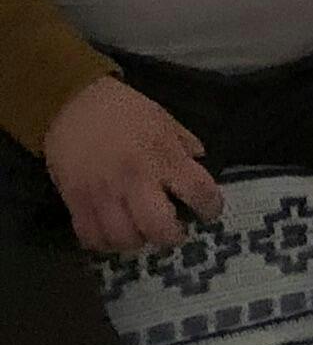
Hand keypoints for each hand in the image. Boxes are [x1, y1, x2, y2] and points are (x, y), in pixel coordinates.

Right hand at [43, 77, 225, 252]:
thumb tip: (200, 162)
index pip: (199, 192)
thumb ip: (184, 143)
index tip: (208, 212)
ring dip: (138, 241)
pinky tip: (112, 232)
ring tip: (141, 231)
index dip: (210, 208)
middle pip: (159, 228)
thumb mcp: (163, 119)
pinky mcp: (76, 202)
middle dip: (171, 237)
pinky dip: (105, 242)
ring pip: (125, 239)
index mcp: (163, 156)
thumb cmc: (122, 109)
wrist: (70, 102)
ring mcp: (104, 194)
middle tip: (172, 231)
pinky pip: (92, 237)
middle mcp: (136, 180)